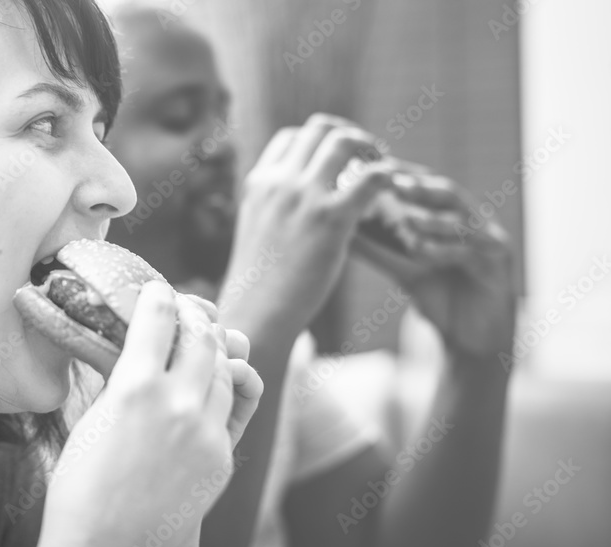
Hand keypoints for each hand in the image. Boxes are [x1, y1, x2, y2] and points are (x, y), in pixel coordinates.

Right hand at [34, 283, 262, 546]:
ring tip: (203, 344)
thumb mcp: (91, 419)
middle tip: (188, 310)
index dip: (160, 296)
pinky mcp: (222, 458)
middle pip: (203, 337)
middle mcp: (178, 402)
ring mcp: (206, 432)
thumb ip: (120, 381)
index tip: (159, 290)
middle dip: (195, 317)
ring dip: (214, 351)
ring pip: (225, 370)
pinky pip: (231, 409)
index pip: (159, 318)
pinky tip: (212, 385)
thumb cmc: (80, 488)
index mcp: (135, 386)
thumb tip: (136, 351)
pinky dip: (222, 389)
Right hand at [219, 113, 392, 335]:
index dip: (319, 141)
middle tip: (369, 157)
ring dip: (371, 148)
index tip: (339, 159)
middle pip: (319, 128)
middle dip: (349, 136)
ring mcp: (304, 197)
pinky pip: (371, 178)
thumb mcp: (257, 232)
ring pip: (344, 141)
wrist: (258, 313)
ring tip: (385, 168)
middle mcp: (279, 181)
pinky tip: (394, 193)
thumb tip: (298, 205)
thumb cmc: (260, 284)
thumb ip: (275, 208)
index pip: (292, 137)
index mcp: (259, 183)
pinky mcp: (331, 219)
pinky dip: (387, 177)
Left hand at [353, 159, 516, 359]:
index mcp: (451, 214)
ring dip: (431, 219)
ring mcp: (489, 238)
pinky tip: (419, 250)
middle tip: (392, 182)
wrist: (472, 335)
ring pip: (461, 221)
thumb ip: (377, 249)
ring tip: (405, 219)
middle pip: (447, 193)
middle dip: (420, 186)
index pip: (426, 185)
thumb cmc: (440, 295)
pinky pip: (470, 252)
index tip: (373, 167)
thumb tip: (341, 232)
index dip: (401, 174)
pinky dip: (443, 250)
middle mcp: (473, 220)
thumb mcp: (404, 268)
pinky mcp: (498, 262)